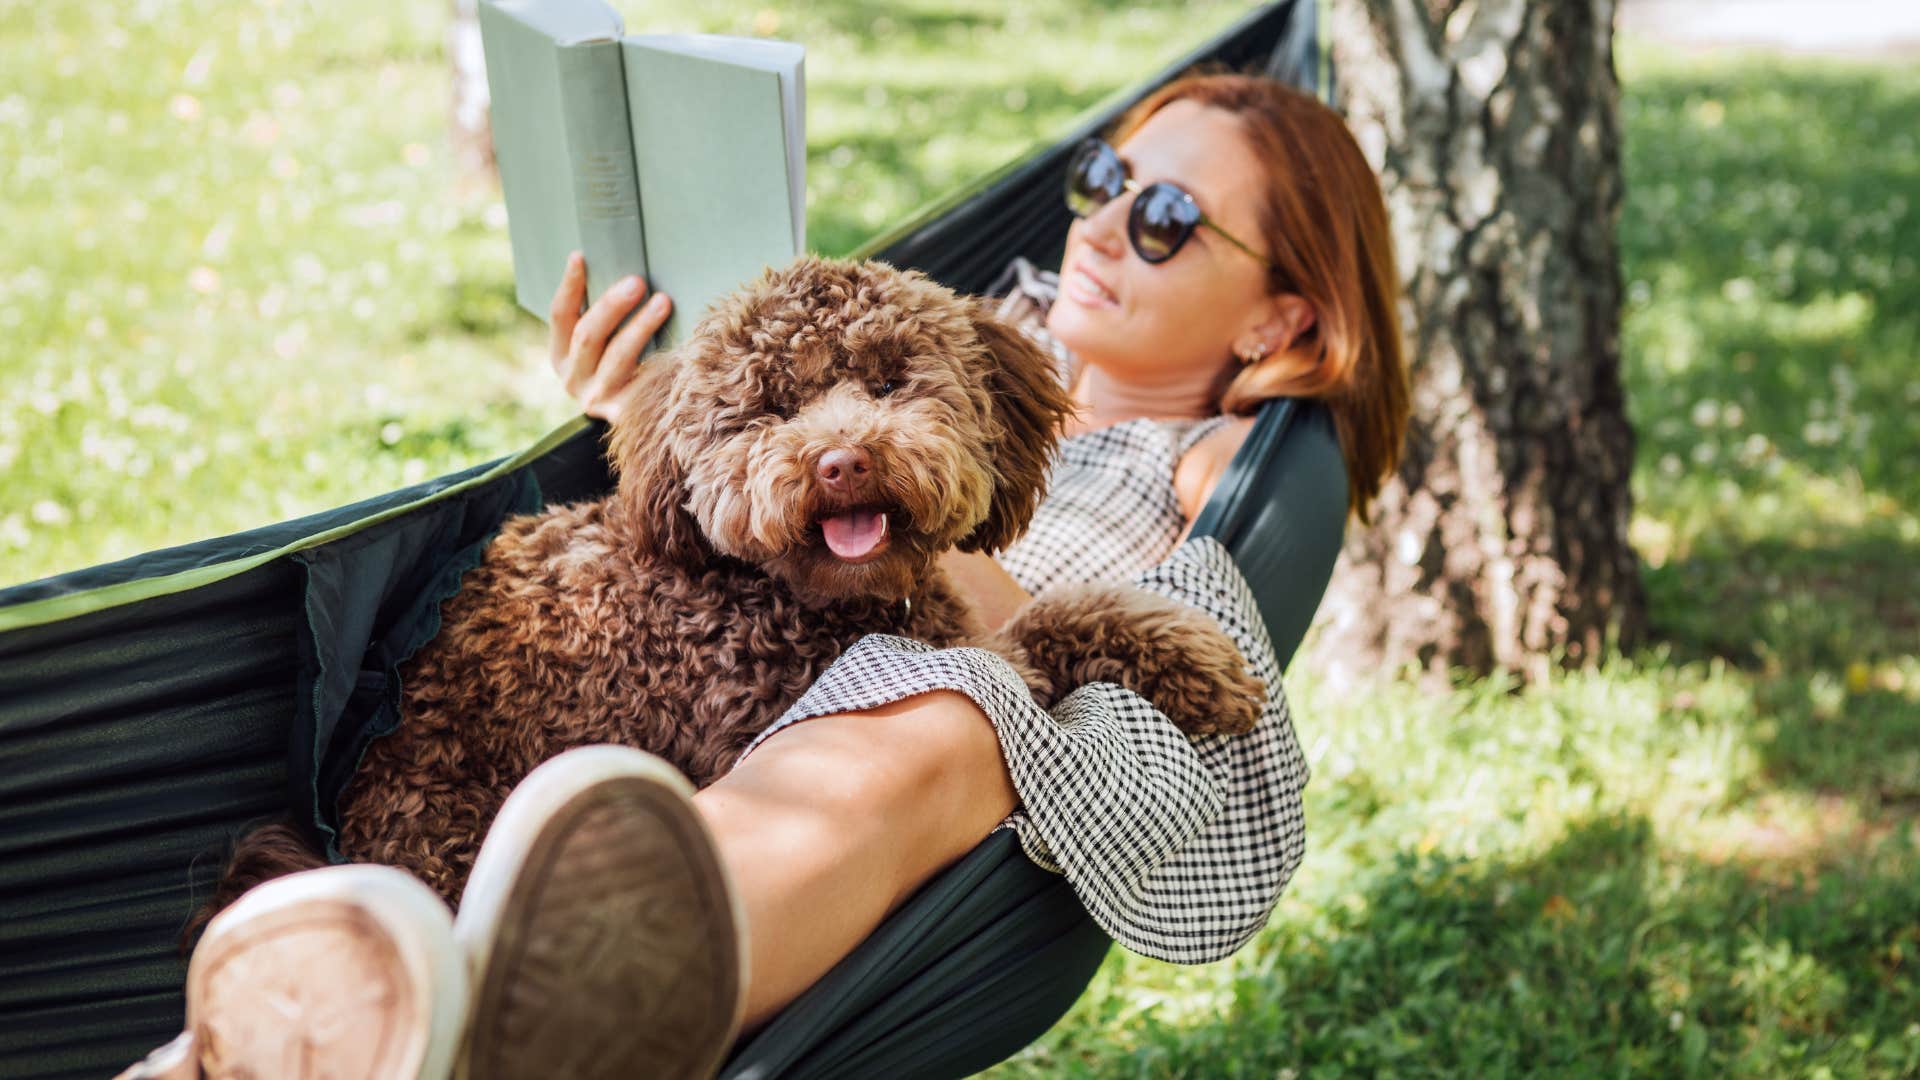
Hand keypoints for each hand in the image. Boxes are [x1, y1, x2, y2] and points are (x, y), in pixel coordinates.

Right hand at [547, 251, 672, 421]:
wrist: (640, 418)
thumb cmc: (624, 364)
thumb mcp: (603, 342)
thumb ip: (605, 314)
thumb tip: (622, 267)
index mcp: (561, 355)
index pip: (560, 315)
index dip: (569, 286)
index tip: (581, 256)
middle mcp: (574, 380)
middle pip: (588, 336)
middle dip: (612, 305)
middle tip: (637, 281)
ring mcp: (598, 399)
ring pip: (618, 358)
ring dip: (640, 326)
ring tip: (663, 301)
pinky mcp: (626, 414)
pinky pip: (645, 383)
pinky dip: (662, 360)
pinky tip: (681, 343)